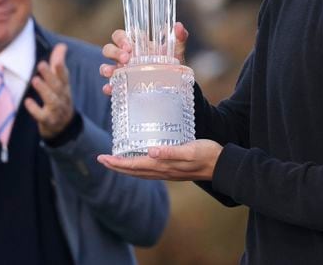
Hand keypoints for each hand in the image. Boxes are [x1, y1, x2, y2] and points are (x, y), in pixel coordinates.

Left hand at [24, 43, 73, 138]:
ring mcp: (56, 110)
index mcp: (64, 87)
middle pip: (57, 86)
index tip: (56, 59)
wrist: (62, 125)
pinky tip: (27, 101)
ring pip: (52, 100)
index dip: (61, 68)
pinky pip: (42, 116)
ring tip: (35, 80)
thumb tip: (62, 45)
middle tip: (41, 64)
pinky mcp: (48, 121)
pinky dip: (35, 109)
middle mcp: (62, 97)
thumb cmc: (59, 98)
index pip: (64, 76)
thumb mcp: (60, 81)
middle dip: (50, 75)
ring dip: (44, 90)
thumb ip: (58, 63)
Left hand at [96, 139, 222, 180]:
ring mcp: (167, 173)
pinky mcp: (172, 170)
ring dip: (125, 168)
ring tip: (114, 162)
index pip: (134, 165)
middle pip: (133, 171)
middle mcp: (162, 171)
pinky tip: (139, 162)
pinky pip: (149, 171)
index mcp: (163, 165)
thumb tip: (151, 152)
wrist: (221, 165)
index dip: (117, 162)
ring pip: (140, 173)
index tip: (102, 158)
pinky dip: (138, 167)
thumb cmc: (206, 155)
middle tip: (101, 160)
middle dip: (116, 166)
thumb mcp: (189, 150)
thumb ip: (171, 152)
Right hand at [99, 22, 188, 93]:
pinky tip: (111, 89)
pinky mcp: (123, 86)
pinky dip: (109, 87)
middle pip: (109, 49)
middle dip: (114, 52)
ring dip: (106, 69)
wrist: (175, 83)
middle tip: (126, 59)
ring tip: (112, 73)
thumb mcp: (176, 50)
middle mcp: (126, 56)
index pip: (120, 35)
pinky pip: (111, 86)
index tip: (129, 46)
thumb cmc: (171, 61)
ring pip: (105, 66)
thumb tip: (178, 26)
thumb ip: (179, 37)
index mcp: (135, 44)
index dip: (121, 38)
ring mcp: (122, 71)